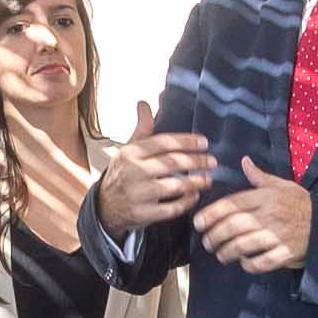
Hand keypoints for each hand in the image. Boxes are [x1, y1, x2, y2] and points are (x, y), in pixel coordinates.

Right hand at [97, 121, 217, 230]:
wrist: (105, 207)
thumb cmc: (123, 173)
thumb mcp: (128, 150)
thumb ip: (142, 129)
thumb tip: (143, 103)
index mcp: (131, 153)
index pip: (164, 142)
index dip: (187, 142)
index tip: (204, 143)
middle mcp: (133, 172)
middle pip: (172, 163)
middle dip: (196, 162)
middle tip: (212, 162)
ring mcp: (138, 194)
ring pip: (175, 186)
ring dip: (195, 182)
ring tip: (208, 179)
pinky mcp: (143, 214)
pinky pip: (171, 208)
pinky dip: (186, 202)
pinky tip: (195, 196)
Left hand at [205, 154, 311, 274]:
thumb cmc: (301, 204)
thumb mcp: (282, 185)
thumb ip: (260, 177)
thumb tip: (244, 161)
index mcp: (267, 197)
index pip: (233, 204)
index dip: (212, 214)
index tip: (198, 222)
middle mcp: (270, 215)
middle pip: (233, 226)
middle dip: (215, 236)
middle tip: (207, 242)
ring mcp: (278, 236)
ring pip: (243, 245)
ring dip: (227, 252)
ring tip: (220, 254)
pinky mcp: (285, 254)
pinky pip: (261, 262)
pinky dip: (249, 264)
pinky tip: (244, 262)